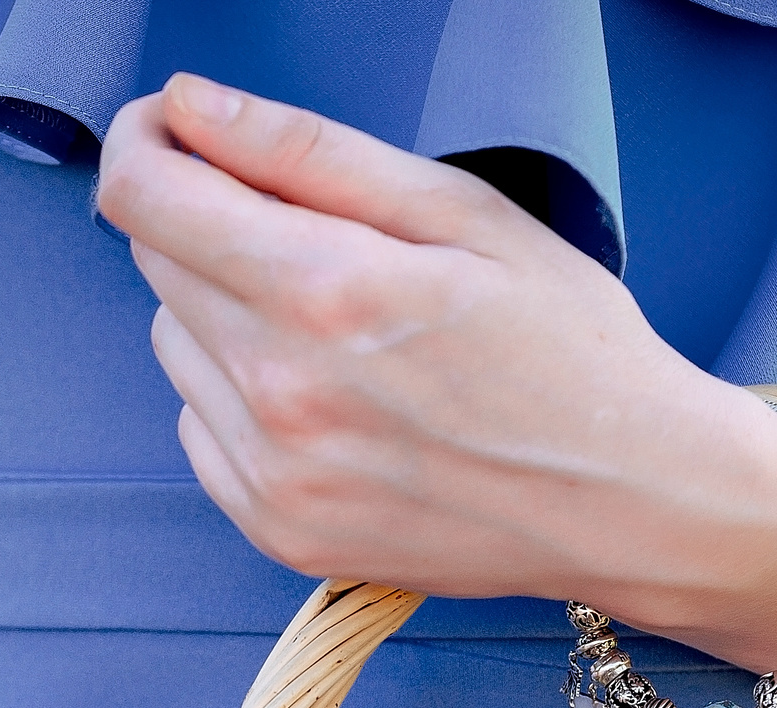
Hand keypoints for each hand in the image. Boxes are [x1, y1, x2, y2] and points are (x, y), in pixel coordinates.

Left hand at [96, 74, 776, 645]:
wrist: (636, 501)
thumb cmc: (572, 354)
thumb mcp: (461, 214)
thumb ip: (307, 153)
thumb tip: (189, 108)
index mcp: (324, 294)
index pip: (146, 200)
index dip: (141, 144)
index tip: (165, 129)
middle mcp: (281, 394)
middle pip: (157, 264)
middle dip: (207, 222)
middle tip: (312, 231)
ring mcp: (273, 475)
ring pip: (176, 345)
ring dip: (227, 314)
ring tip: (343, 328)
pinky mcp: (276, 530)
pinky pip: (200, 428)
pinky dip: (241, 398)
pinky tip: (333, 397)